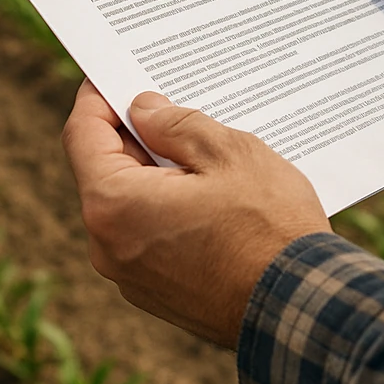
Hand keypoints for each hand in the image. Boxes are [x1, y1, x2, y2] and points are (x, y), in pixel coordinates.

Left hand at [61, 81, 330, 348]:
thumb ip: (176, 125)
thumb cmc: (269, 227)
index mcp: (114, 205)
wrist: (301, 310)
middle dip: (134, 133)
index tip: (114, 74)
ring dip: (155, 172)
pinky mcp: (159, 294)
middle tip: (170, 101)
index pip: (82, 134)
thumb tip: (144, 110)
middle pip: (104, 170)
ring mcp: (132, 277)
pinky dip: (167, 206)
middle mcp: (108, 246)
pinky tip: (210, 191)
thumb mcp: (228, 153)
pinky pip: (149, 235)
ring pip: (129, 204)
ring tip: (200, 145)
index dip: (98, 97)